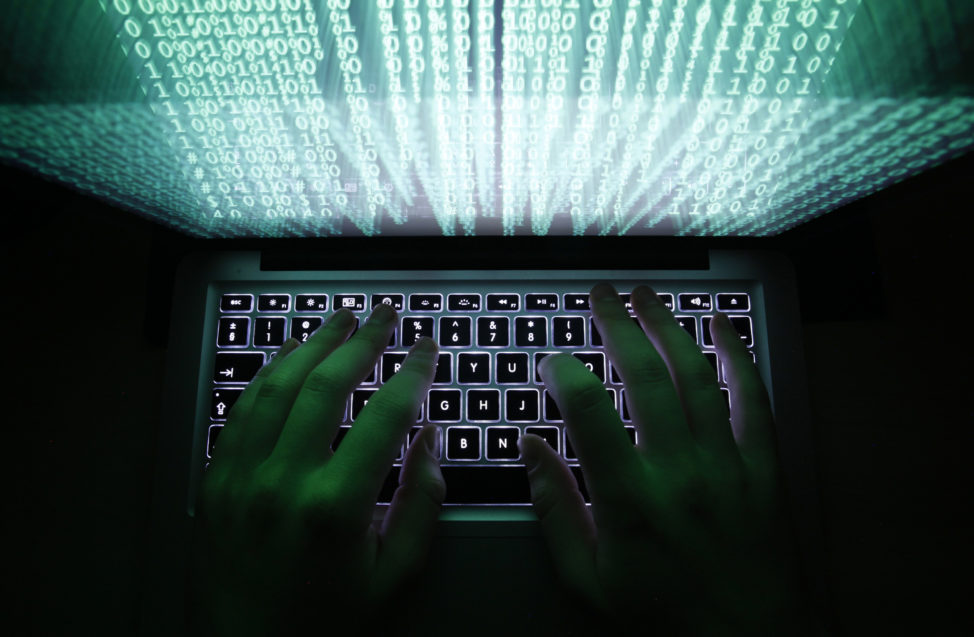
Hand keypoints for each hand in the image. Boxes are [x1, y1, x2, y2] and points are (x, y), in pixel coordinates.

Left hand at [190, 304, 443, 635]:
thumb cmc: (327, 625)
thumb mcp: (394, 578)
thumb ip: (421, 505)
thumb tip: (431, 439)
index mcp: (334, 508)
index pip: (384, 416)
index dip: (412, 373)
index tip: (427, 349)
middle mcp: (281, 483)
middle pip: (325, 386)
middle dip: (361, 341)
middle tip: (385, 315)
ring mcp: (239, 479)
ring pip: (276, 387)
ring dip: (311, 345)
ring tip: (339, 320)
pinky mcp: (213, 484)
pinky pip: (239, 412)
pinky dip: (266, 376)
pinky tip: (287, 356)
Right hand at [520, 283, 807, 633]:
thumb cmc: (661, 612)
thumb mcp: (588, 578)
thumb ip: (555, 508)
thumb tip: (530, 446)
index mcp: (629, 499)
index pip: (589, 412)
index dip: (564, 373)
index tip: (551, 360)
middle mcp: (679, 471)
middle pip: (645, 376)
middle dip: (618, 325)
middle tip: (601, 294)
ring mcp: (726, 465)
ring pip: (696, 376)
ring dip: (669, 327)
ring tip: (647, 295)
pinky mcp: (763, 467)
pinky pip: (753, 399)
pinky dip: (738, 356)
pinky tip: (722, 325)